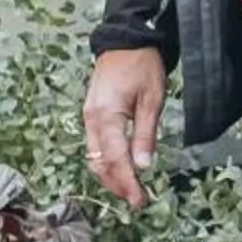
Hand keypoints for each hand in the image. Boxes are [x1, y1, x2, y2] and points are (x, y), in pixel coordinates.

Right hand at [82, 48, 167, 207]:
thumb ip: (145, 135)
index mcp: (106, 116)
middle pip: (100, 164)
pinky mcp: (92, 115)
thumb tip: (143, 166)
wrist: (125, 40)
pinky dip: (107, 162)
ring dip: (111, 177)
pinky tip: (122, 169)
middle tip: (137, 201)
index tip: (140, 201)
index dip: (127, 183)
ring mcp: (89, 118)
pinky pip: (96, 146)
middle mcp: (91, 120)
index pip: (116, 160)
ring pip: (95, 157)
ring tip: (131, 190)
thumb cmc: (142, 66)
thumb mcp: (152, 100)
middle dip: (117, 185)